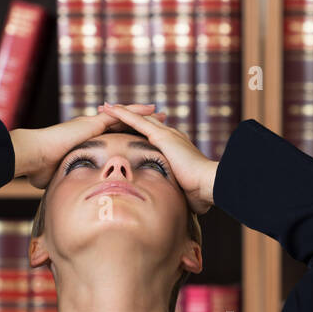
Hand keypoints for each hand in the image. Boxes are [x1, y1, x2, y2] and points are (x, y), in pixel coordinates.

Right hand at [10, 104, 165, 187]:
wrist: (33, 157)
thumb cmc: (41, 170)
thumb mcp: (61, 178)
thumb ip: (70, 185)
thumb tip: (69, 200)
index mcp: (85, 141)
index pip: (110, 137)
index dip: (127, 135)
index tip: (141, 136)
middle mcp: (89, 129)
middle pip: (120, 123)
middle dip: (138, 122)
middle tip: (157, 120)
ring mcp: (91, 124)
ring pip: (122, 116)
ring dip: (142, 114)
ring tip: (159, 112)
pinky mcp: (91, 123)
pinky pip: (118, 115)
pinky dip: (135, 112)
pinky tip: (150, 110)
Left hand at [97, 102, 218, 214]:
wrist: (209, 183)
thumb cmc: (199, 192)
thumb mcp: (181, 190)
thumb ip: (173, 191)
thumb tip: (169, 204)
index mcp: (174, 148)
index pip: (151, 136)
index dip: (136, 131)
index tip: (124, 130)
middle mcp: (170, 137)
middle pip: (143, 123)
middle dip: (126, 117)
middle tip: (108, 111)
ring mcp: (166, 135)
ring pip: (137, 119)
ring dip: (119, 112)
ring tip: (103, 107)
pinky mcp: (162, 137)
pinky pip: (137, 122)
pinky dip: (122, 114)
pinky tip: (109, 109)